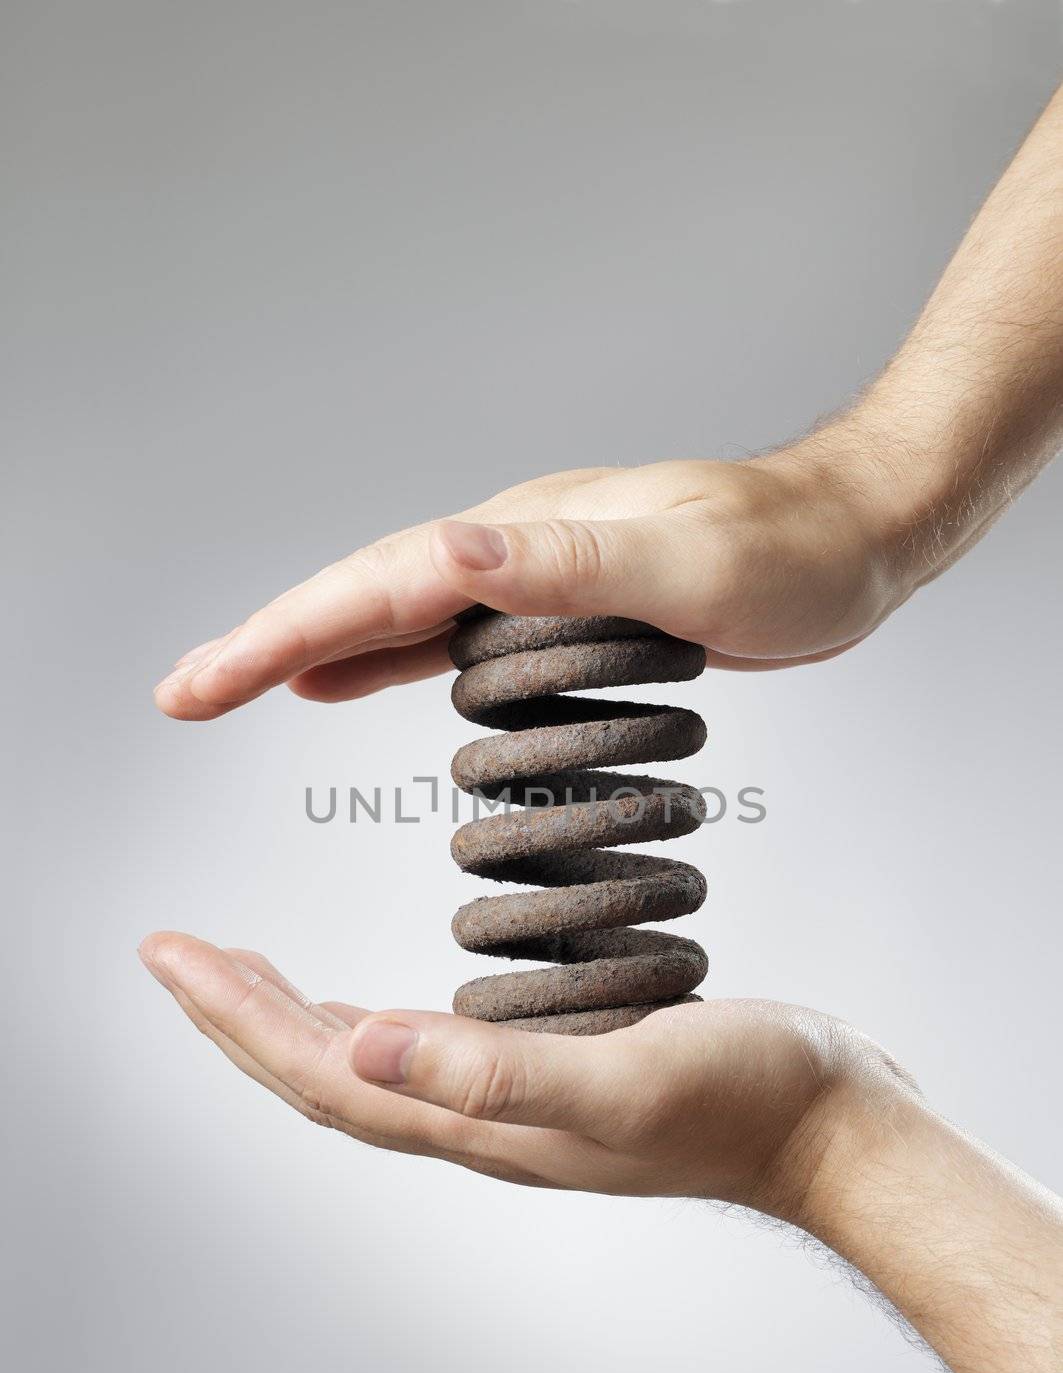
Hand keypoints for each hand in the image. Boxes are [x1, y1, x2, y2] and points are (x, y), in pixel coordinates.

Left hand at [137, 931, 908, 1216]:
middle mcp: (480, 1122)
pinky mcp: (550, 1075)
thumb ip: (498, 1070)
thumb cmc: (746, 1100)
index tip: (169, 954)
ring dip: (294, 1018)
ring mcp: (513, 1105)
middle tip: (175, 953)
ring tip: (243, 972)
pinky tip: (369, 1004)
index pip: (323, 1073)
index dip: (237, 1017)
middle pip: (325, 1072)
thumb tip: (364, 1046)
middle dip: (241, 1014)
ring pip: (370, 1064)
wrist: (828, 1129)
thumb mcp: (625, 1075)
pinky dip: (371, 1020)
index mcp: (481, 1124)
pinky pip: (426, 1052)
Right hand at [152, 449, 912, 720]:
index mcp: (525, 536)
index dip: (283, 634)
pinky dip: (384, 663)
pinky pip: (446, 641)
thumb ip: (566, 564)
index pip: (378, 586)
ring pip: (395, 619)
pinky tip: (352, 684)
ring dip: (313, 652)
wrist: (860, 533)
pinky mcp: (561, 612)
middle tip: (183, 693)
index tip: (202, 682)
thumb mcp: (686, 563)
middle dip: (268, 644)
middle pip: (363, 597)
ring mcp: (534, 579)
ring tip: (237, 686)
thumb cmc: (794, 551)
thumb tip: (446, 555)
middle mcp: (515, 550)